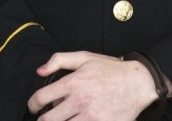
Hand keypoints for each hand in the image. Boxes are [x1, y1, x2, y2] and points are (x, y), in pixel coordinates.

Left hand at [27, 51, 161, 119]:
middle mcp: (79, 100)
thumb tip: (39, 70)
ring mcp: (90, 116)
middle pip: (47, 120)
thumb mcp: (86, 57)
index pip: (40, 98)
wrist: (139, 83)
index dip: (32, 105)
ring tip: (63, 120)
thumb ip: (60, 60)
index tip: (34, 108)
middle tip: (48, 119)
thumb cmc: (112, 70)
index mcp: (73, 82)